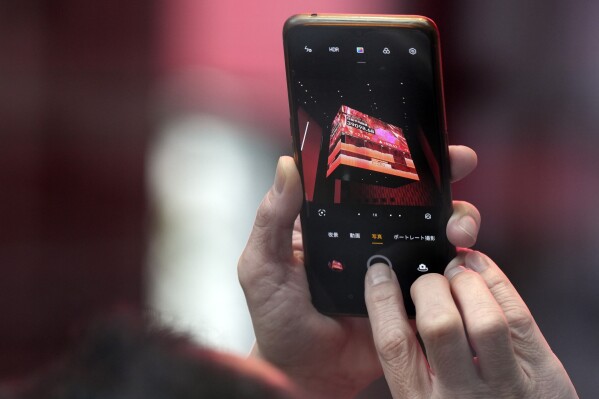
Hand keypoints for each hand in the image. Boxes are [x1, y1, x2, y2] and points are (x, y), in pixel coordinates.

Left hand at [238, 146, 479, 398]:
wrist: (307, 373)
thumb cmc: (278, 320)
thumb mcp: (263, 265)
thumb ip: (272, 218)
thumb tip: (287, 165)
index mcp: (334, 222)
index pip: (366, 179)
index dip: (392, 155)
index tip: (417, 136)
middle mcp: (368, 236)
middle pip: (412, 196)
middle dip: (442, 175)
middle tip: (460, 162)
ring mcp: (394, 264)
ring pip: (436, 228)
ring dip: (458, 217)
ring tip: (459, 226)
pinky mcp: (413, 294)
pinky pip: (444, 273)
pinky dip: (460, 261)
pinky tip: (463, 255)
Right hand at [365, 250, 578, 397]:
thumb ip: (412, 361)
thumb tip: (398, 301)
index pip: (394, 343)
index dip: (382, 299)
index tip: (380, 273)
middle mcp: (462, 397)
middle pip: (439, 324)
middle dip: (429, 285)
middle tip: (429, 280)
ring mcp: (506, 385)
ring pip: (486, 318)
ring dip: (468, 282)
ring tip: (459, 275)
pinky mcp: (541, 373)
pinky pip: (519, 315)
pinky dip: (497, 282)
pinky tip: (482, 271)